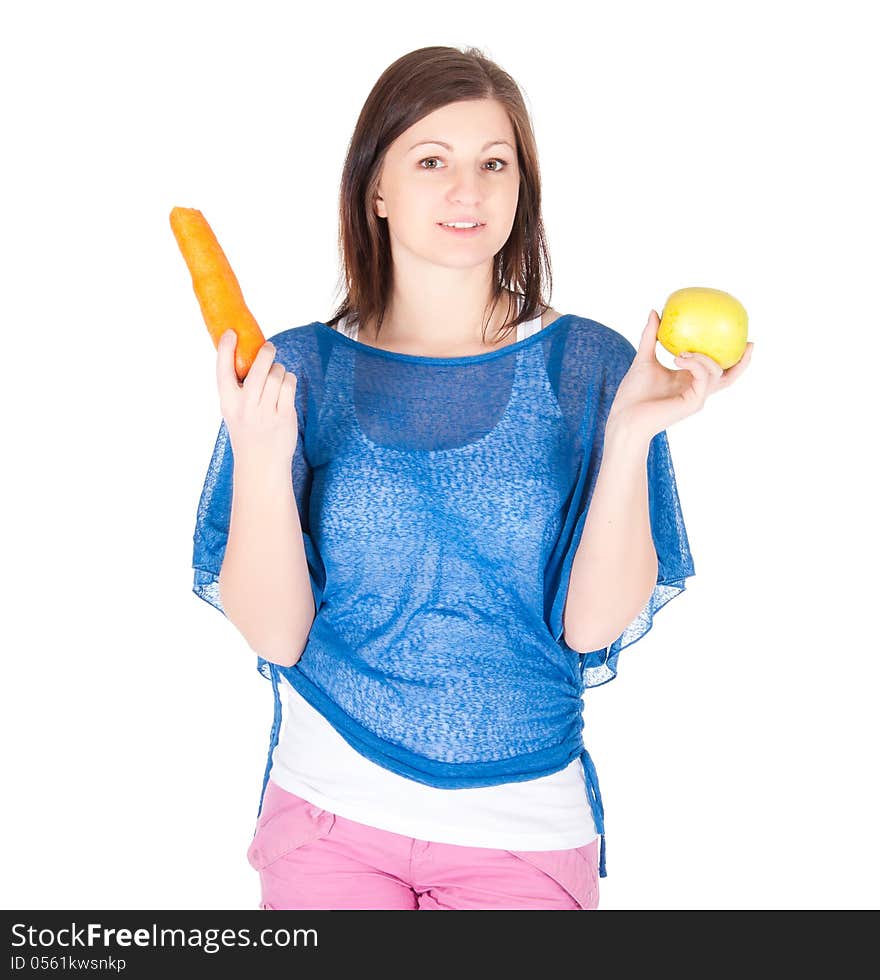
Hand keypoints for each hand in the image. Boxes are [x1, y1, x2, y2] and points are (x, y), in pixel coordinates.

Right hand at [216, 329, 298, 463]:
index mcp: (228, 402)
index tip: (231, 333)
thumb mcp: (234, 410)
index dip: (226, 348)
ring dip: (279, 371)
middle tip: (269, 349)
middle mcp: (246, 406)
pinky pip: (289, 384)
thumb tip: (248, 354)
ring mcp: (266, 411)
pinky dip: (289, 381)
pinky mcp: (285, 415)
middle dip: (266, 352)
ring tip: (276, 379)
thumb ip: (237, 387)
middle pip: (259, 365)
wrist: (261, 463)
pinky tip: (285, 388)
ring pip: (278, 374)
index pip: (223, 369)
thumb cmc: (247, 431)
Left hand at [606, 310, 753, 438]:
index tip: (739, 337)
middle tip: (749, 343)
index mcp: (688, 380)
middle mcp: (697, 390)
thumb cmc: (633, 393)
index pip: (715, 369)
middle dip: (742, 361)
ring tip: (680, 353)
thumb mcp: (644, 358)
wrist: (625, 416)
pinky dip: (696, 364)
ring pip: (717, 373)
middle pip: (728, 376)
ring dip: (703, 357)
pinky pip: (704, 379)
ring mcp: (697, 398)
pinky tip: (679, 358)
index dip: (730, 356)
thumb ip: (651, 337)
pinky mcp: (692, 403)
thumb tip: (654, 311)